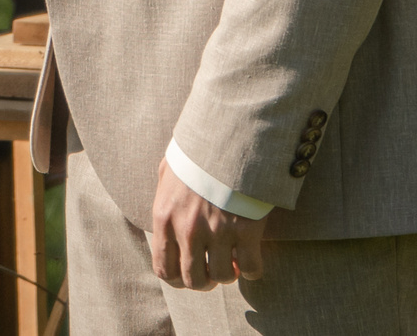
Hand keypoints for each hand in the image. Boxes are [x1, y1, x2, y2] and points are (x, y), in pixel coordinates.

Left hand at [150, 159, 267, 289]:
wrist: (228, 135)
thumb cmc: (198, 151)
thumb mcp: (169, 170)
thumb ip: (163, 195)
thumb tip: (164, 208)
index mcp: (165, 217)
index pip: (164, 269)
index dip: (178, 280)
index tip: (191, 274)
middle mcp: (188, 230)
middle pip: (193, 280)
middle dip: (205, 281)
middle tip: (214, 271)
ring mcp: (217, 232)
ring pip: (222, 277)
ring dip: (228, 274)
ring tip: (232, 261)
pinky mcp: (246, 230)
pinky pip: (250, 268)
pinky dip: (253, 270)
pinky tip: (252, 261)